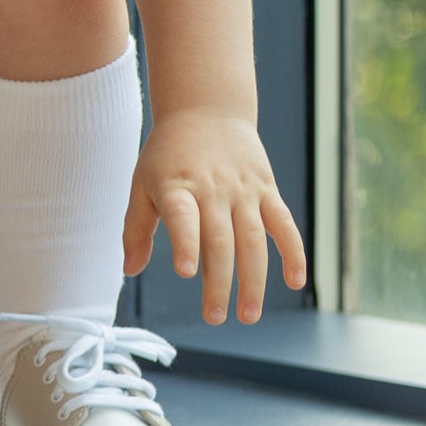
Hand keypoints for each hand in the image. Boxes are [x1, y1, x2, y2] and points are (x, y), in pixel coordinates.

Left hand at [121, 108, 306, 324]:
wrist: (206, 108)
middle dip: (219, 282)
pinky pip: (283, 224)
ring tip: (248, 315)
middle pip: (220, 240)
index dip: (184, 243)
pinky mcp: (266, 190)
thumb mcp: (143, 183)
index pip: (182, 216)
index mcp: (177, 187)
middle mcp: (212, 189)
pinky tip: (296, 281)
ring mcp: (243, 190)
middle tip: (214, 317)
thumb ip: (136, 228)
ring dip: (254, 280)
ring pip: (253, 240)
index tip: (185, 271)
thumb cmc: (168, 154)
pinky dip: (293, 252)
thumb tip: (130, 270)